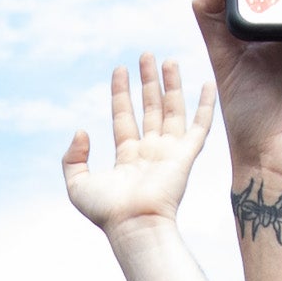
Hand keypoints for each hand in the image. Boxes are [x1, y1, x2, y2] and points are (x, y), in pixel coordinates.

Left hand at [60, 55, 211, 233]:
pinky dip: (206, 105)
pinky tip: (208, 84)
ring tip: (167, 60)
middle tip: (146, 56)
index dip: (121, 93)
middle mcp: (149, 152)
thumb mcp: (77, 185)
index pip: (124, 117)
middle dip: (147, 82)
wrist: (134, 224)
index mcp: (127, 157)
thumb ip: (73, 158)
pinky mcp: (186, 156)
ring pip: (172, 110)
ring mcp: (169, 153)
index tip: (119, 69)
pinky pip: (201, 126)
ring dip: (171, 85)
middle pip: (149, 108)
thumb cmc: (107, 212)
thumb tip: (82, 131)